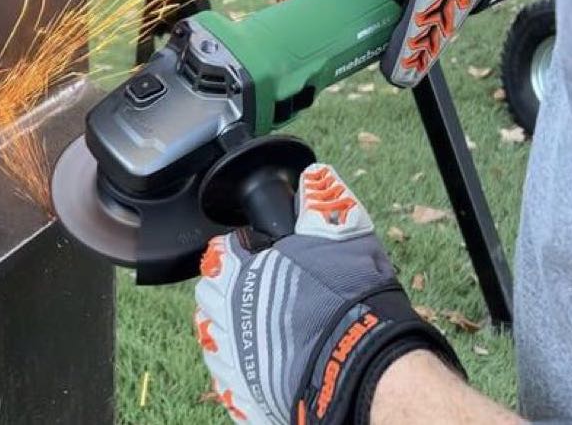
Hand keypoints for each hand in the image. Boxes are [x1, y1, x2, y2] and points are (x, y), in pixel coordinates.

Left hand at [195, 164, 461, 423]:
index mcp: (236, 273)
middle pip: (213, 294)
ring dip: (237, 328)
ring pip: (217, 336)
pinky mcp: (242, 394)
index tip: (267, 254)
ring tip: (274, 328)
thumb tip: (314, 178)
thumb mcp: (340, 232)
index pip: (222, 252)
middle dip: (234, 288)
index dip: (247, 249)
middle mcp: (223, 316)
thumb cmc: (346, 298)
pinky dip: (246, 367)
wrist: (358, 366)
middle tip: (271, 291)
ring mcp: (230, 359)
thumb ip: (320, 202)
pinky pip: (231, 377)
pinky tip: (272, 361)